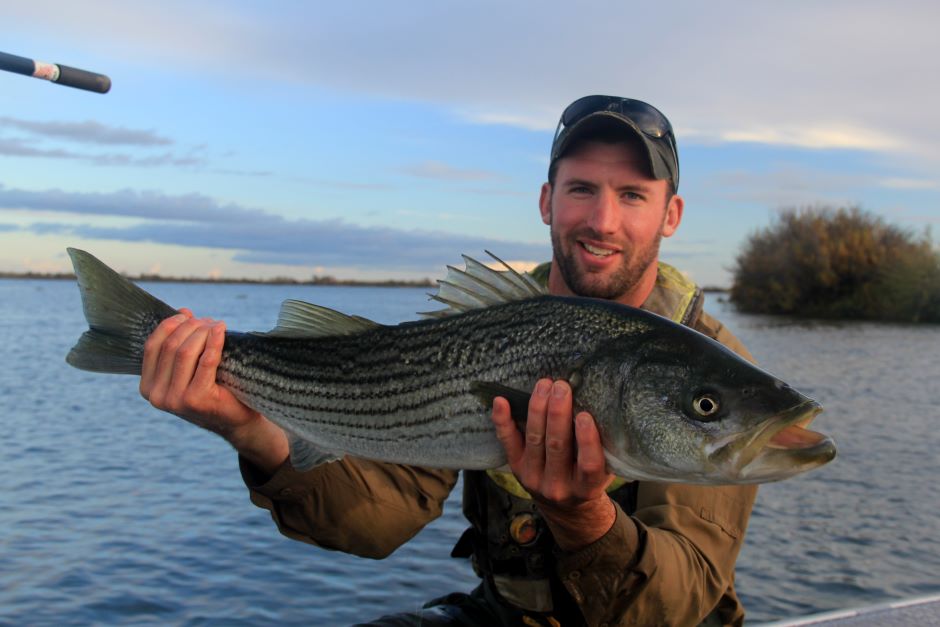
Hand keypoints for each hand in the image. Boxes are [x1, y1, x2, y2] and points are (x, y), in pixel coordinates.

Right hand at [139, 309, 288, 473]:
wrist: (235, 420)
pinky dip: (214, 341)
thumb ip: (180, 343)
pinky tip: (222, 330)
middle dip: (190, 327)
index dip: (169, 325)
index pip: (153, 346)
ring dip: (202, 332)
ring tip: (215, 325)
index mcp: (148, 387)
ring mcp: (175, 400)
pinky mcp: (197, 399)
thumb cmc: (213, 390)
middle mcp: (157, 396)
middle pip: (171, 347)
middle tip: (207, 321)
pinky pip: (206, 361)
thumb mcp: (189, 368)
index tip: (186, 315)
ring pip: (186, 351)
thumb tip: (182, 311)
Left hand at [491, 378, 615, 549]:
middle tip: (562, 387)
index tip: (585, 415)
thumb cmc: (589, 480)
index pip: (588, 465)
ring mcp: (533, 477)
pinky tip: (501, 401)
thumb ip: (604, 450)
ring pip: (535, 439)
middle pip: (557, 446)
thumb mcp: (604, 472)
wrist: (565, 508)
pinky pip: (508, 442)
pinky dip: (503, 421)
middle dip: (558, 413)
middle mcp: (558, 486)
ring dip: (538, 409)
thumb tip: (603, 408)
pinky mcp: (516, 468)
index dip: (586, 440)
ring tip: (544, 385)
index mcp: (586, 488)